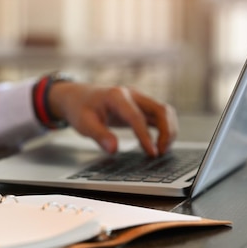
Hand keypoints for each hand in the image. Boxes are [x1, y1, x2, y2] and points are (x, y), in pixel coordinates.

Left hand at [49, 82, 177, 155]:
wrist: (77, 97)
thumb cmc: (80, 109)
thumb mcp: (83, 124)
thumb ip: (99, 135)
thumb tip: (113, 150)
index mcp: (116, 96)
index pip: (136, 117)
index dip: (145, 136)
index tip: (152, 153)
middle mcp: (131, 94)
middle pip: (160, 109)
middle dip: (167, 132)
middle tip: (160, 153)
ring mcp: (138, 99)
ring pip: (164, 111)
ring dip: (169, 130)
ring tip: (162, 150)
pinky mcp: (140, 106)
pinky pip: (160, 115)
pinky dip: (164, 128)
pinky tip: (159, 144)